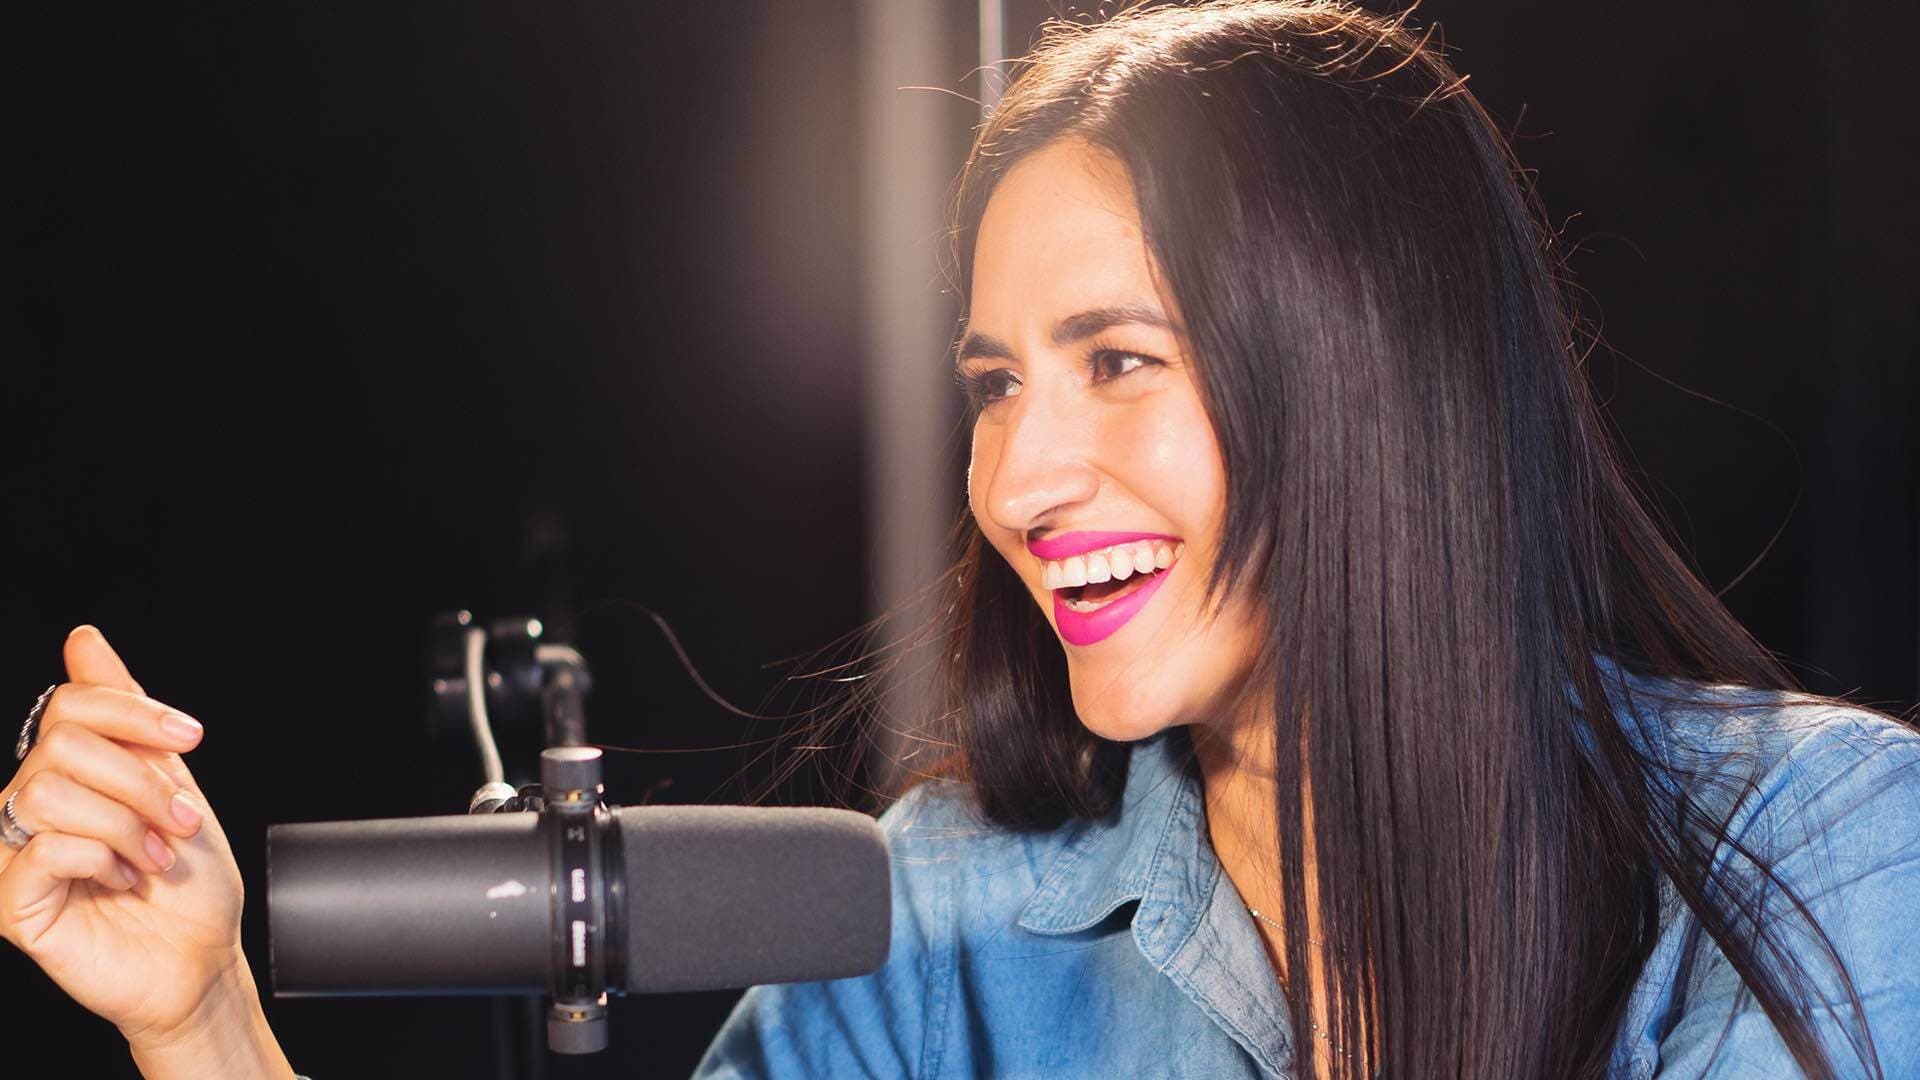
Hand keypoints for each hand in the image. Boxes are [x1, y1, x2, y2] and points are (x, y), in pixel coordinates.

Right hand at [0, 626, 245, 1046]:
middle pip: (64, 744)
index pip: (70, 705)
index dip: (134, 710)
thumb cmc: (187, 882)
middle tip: (178, 822)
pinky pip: (46, 847)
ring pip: (50, 792)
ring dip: (126, 823)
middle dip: (142, 781)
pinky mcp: (12, 901)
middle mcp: (29, 805)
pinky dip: (104, 858)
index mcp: (66, 772)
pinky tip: (122, 881)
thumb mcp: (171, 781)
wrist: (201, 957)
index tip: (190, 735)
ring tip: (153, 858)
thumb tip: (83, 640)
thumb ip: (126, 713)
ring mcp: (13, 853)